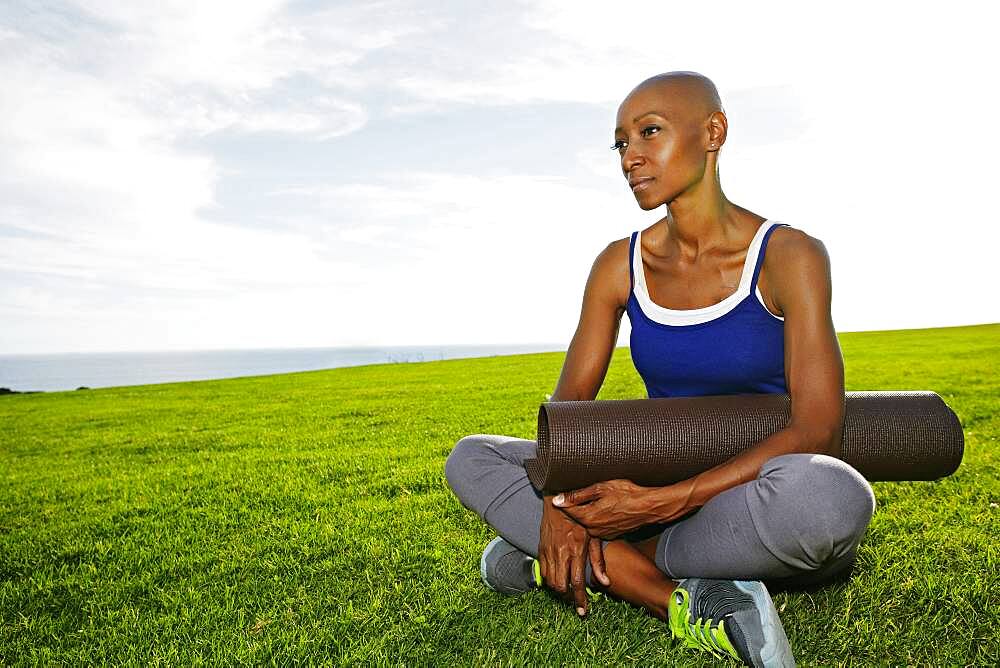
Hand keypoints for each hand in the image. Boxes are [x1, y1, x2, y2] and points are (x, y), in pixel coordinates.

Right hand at [538, 494, 609, 616]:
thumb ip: (598, 560)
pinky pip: (543, 572)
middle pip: (561, 586)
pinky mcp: (541, 549)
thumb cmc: (581, 518)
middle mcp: (561, 553)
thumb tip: (605, 582)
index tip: (582, 611)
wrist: (559, 502)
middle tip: (575, 600)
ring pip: (550, 582)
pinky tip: (558, 578)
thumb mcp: (594, 536)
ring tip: (567, 590)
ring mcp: (549, 551)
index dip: (579, 600)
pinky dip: (550, 580)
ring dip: (559, 590)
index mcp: (576, 550)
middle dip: (568, 597)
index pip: (577, 582)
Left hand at [553, 478, 692, 539]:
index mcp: (588, 518)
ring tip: (598, 498)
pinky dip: (599, 516)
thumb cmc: (628, 494)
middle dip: (576, 506)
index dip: (563, 500)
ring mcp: (603, 533)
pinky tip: (607, 506)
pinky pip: (599, 525)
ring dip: (589, 511)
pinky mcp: (612, 534)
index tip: (561, 491)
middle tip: (582, 493)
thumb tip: (558, 500)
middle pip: (577, 517)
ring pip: (588, 521)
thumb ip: (577, 495)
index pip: (567, 510)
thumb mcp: (601, 488)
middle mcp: (593, 529)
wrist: (650, 506)